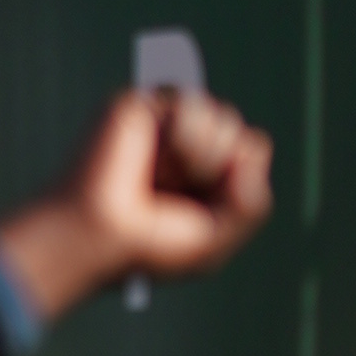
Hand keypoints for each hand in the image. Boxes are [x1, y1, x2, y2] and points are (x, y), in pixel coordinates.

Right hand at [0, 86, 274, 323]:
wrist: (98, 239)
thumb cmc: (145, 249)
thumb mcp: (216, 240)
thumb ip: (253, 203)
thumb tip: (256, 146)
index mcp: (201, 177)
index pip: (251, 152)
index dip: (241, 183)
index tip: (202, 213)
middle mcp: (183, 148)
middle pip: (241, 133)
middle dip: (221, 172)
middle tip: (177, 196)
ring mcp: (161, 126)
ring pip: (224, 118)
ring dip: (202, 159)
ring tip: (164, 178)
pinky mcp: (140, 106)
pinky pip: (193, 106)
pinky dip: (184, 139)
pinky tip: (158, 157)